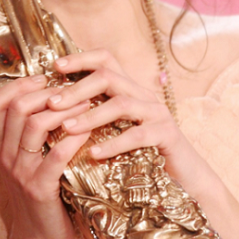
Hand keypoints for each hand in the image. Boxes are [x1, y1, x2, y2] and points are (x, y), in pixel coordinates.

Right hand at [0, 74, 91, 238]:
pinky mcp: (39, 189)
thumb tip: (48, 95)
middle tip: (72, 89)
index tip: (45, 78)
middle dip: (48, 91)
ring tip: (87, 103)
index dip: (19, 84)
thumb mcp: (25, 161)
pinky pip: (56, 154)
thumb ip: (28, 133)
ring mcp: (20, 172)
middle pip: (17, 107)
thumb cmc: (40, 195)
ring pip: (36, 124)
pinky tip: (88, 130)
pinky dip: (74, 137)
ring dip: (65, 109)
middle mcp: (5, 155)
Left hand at [48, 48, 221, 196]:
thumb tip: (56, 111)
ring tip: (67, 128)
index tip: (55, 66)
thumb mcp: (117, 130)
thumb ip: (96, 117)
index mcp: (130, 89)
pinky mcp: (167, 135)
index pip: (106, 59)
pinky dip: (114, 143)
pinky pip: (137, 135)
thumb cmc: (144, 155)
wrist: (186, 179)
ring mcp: (157, 113)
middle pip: (109, 76)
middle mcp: (144, 95)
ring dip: (90, 115)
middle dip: (77, 88)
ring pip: (121, 103)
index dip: (80, 59)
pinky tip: (94, 153)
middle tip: (52, 103)